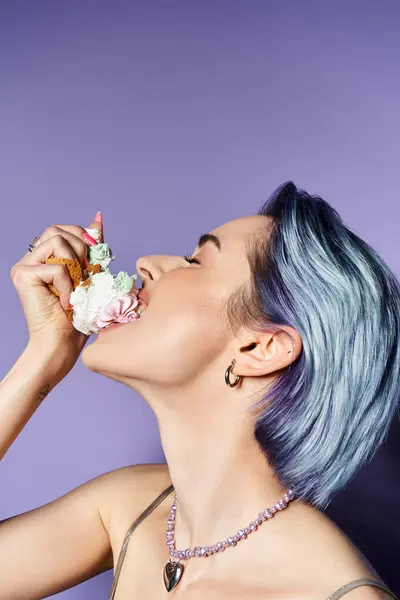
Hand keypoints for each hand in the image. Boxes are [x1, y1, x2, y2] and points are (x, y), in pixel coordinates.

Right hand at [10, 214, 103, 374]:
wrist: (62, 344)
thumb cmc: (78, 315)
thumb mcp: (90, 274)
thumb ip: (91, 247)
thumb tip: (98, 218)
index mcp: (46, 258)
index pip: (64, 230)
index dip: (84, 237)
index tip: (95, 256)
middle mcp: (31, 259)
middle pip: (57, 230)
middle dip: (79, 249)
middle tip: (84, 276)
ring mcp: (24, 266)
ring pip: (56, 241)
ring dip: (74, 266)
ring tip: (75, 289)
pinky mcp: (22, 275)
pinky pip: (56, 267)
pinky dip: (68, 285)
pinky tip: (66, 302)